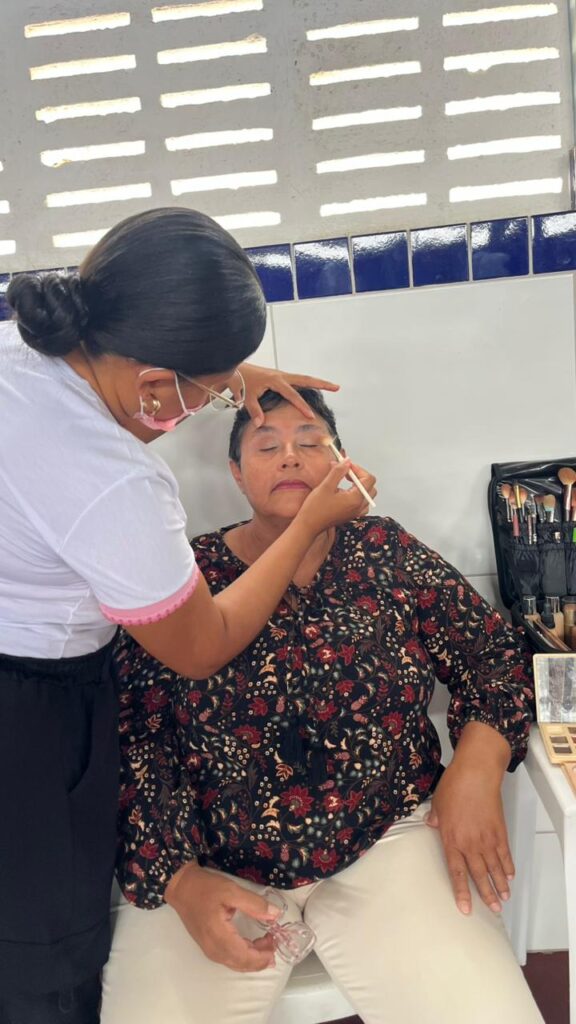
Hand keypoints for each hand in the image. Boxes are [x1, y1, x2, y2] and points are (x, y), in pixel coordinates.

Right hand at [165, 862, 277, 971]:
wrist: (181, 887)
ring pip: (235, 963)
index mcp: (218, 936)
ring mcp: (209, 949)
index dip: (262, 956)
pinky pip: (228, 958)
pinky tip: (251, 944)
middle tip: (274, 942)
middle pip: (241, 964)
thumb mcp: (231, 890)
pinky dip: (243, 956)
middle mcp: (213, 949)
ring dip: (252, 958)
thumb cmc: (205, 888)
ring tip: (266, 942)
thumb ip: (254, 904)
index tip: (275, 943)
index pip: (244, 956)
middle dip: (260, 959)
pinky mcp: (207, 946)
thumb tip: (276, 915)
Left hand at [238, 364, 338, 425]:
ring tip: (332, 387)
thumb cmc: (242, 381)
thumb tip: (260, 423)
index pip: (292, 395)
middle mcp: (282, 376)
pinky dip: (308, 383)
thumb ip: (254, 410)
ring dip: (317, 382)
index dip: (301, 405)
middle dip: (322, 383)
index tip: (310, 415)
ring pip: (304, 379)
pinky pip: (298, 380)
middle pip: (306, 379)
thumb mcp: (246, 397)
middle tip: (336, 387)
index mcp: (275, 381)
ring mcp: (282, 375)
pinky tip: (314, 388)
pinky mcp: (281, 377)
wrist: (237, 368)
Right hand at [297, 460, 376, 532]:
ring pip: (367, 494)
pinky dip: (357, 494)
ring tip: (345, 482)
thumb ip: (338, 472)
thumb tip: (347, 461)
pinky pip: (362, 502)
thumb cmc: (315, 509)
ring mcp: (356, 512)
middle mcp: (359, 506)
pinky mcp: (351, 515)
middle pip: (370, 486)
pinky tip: (345, 492)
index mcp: (355, 499)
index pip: (368, 479)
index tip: (346, 465)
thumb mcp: (326, 486)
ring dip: (359, 485)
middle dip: (360, 476)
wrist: (308, 526)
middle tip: (346, 472)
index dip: (358, 469)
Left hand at [427, 761, 513, 915]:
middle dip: (486, 895)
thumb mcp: (437, 803)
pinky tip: (510, 875)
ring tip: (504, 899)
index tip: (465, 909)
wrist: (476, 773)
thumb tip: (430, 824)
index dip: (461, 892)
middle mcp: (470, 844)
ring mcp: (487, 838)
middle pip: (479, 875)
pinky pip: (505, 853)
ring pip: (495, 868)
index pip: (456, 872)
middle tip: (493, 910)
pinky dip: (508, 865)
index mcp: (451, 839)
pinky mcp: (499, 830)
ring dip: (500, 885)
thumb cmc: (454, 786)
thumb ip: (434, 818)